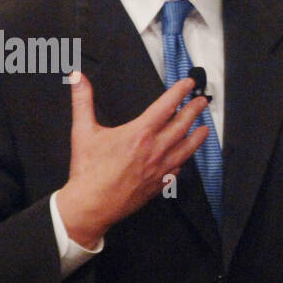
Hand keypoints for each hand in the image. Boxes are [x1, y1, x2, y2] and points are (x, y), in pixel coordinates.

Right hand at [57, 71, 210, 246]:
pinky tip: (184, 159)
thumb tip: (77, 77)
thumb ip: (83, 101)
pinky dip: (183, 161)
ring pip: (186, 149)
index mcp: (140, 133)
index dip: (179, 92)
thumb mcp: (83, 131)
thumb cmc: (88, 170)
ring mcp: (160, 168)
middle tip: (203, 101)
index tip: (189, 83)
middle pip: (182, 125)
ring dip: (197, 137)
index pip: (166, 106)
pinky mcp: (160, 184)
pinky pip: (177, 170)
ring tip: (205, 129)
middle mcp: (156, 149)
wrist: (92, 205)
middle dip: (194, 110)